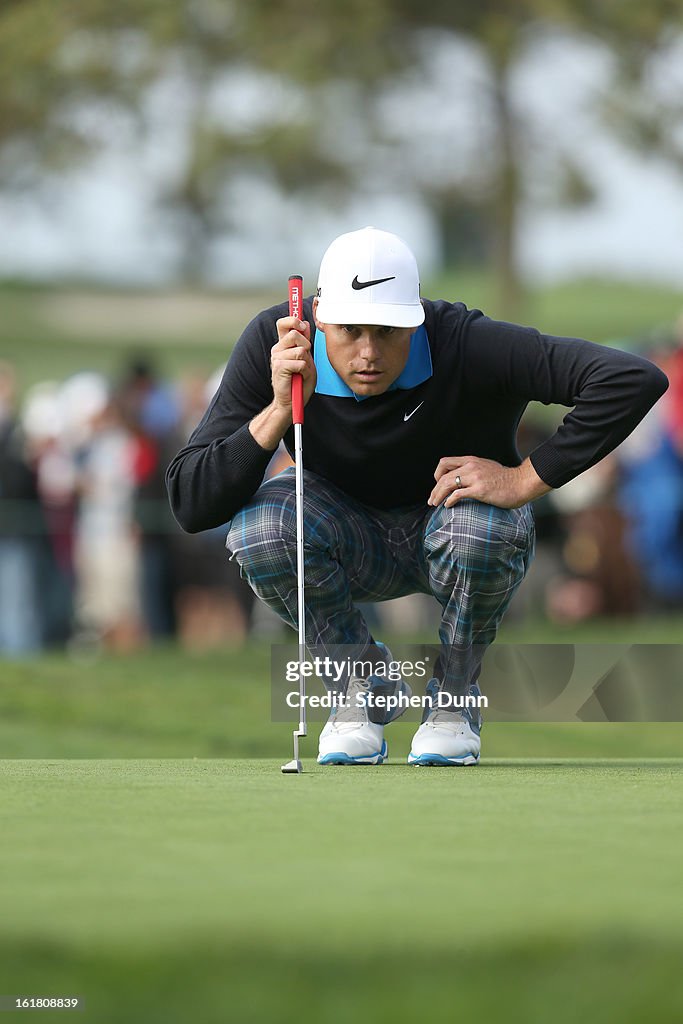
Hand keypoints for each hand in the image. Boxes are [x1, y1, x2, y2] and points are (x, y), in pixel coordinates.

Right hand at [271, 316, 316, 414]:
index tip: (302, 324)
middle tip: (305, 358)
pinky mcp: (279, 367)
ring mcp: (276, 357)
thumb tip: (305, 325)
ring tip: (301, 371)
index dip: (293, 319)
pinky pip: (300, 362)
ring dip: (306, 362)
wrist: (291, 402)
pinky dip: (304, 371)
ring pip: (300, 349)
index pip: (284, 324)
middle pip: (295, 333)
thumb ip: (305, 343)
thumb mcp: (307, 359)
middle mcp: (278, 349)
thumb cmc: (300, 382)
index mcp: (283, 345)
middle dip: (306, 345)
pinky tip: (299, 377)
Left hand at [428, 456, 550, 508]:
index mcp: (471, 460)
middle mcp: (471, 466)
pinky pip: (457, 494)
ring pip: (447, 484)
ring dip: (438, 495)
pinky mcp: (479, 490)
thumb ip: (473, 470)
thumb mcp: (487, 467)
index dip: (437, 474)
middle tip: (431, 500)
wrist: (521, 483)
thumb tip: (463, 479)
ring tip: (435, 504)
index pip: (445, 462)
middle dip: (434, 489)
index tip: (438, 485)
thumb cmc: (506, 479)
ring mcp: (475, 478)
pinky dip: (449, 500)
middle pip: (443, 476)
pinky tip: (448, 506)